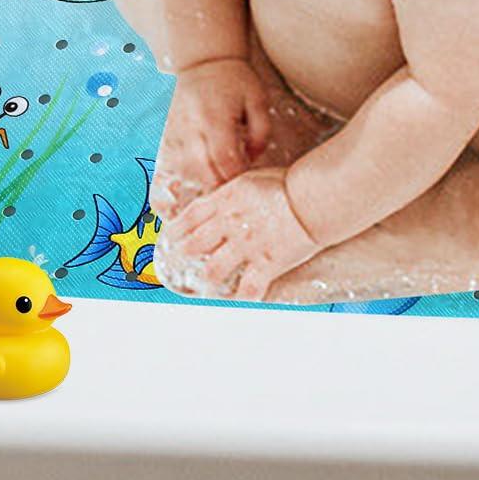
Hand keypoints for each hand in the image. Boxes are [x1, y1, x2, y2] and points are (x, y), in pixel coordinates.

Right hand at [152, 58, 272, 215]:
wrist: (203, 61)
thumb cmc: (236, 80)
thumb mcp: (259, 100)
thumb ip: (261, 133)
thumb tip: (250, 160)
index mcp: (215, 116)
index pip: (224, 159)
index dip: (236, 175)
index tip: (246, 178)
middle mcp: (190, 124)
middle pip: (201, 170)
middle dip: (219, 183)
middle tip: (233, 185)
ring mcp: (174, 128)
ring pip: (184, 169)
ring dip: (202, 179)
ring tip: (218, 176)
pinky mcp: (165, 131)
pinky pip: (172, 161)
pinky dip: (187, 170)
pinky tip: (201, 168)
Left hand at [161, 167, 318, 301]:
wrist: (311, 198)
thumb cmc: (287, 183)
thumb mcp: (251, 179)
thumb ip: (232, 192)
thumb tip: (221, 198)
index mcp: (226, 200)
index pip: (191, 217)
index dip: (175, 230)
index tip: (167, 238)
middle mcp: (230, 224)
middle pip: (195, 244)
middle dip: (182, 256)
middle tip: (176, 264)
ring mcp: (246, 246)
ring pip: (213, 270)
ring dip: (206, 279)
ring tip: (203, 286)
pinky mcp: (265, 264)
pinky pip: (248, 289)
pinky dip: (242, 297)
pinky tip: (238, 300)